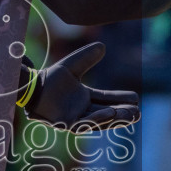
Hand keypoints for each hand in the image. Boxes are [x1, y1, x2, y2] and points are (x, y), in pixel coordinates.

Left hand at [19, 43, 138, 130]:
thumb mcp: (73, 65)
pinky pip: (84, 124)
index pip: (107, 99)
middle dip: (123, 114)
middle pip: (107, 113)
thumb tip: (103, 46)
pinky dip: (98, 119)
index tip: (136, 98)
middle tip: (138, 112)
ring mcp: (74, 119)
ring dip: (115, 118)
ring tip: (130, 114)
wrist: (32, 86)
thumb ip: (87, 57)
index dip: (121, 99)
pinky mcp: (65, 124)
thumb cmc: (49, 78)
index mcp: (85, 98)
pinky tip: (110, 113)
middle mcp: (82, 110)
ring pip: (99, 121)